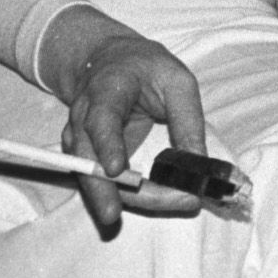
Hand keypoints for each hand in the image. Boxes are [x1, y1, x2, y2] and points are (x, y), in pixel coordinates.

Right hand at [38, 7, 210, 233]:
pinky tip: (168, 199)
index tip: (115, 170)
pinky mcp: (85, 157)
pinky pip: (104, 182)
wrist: (108, 61)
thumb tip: (199, 164)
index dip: (107, 145)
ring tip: (179, 201)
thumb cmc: (147, 69)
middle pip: (86, 160)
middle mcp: (83, 118)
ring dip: (132, 198)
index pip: (101, 119)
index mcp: (107, 91)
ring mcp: (78, 140)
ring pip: (92, 178)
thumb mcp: (178, 81)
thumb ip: (187, 119)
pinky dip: (135, 195)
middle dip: (105, 191)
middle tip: (124, 216)